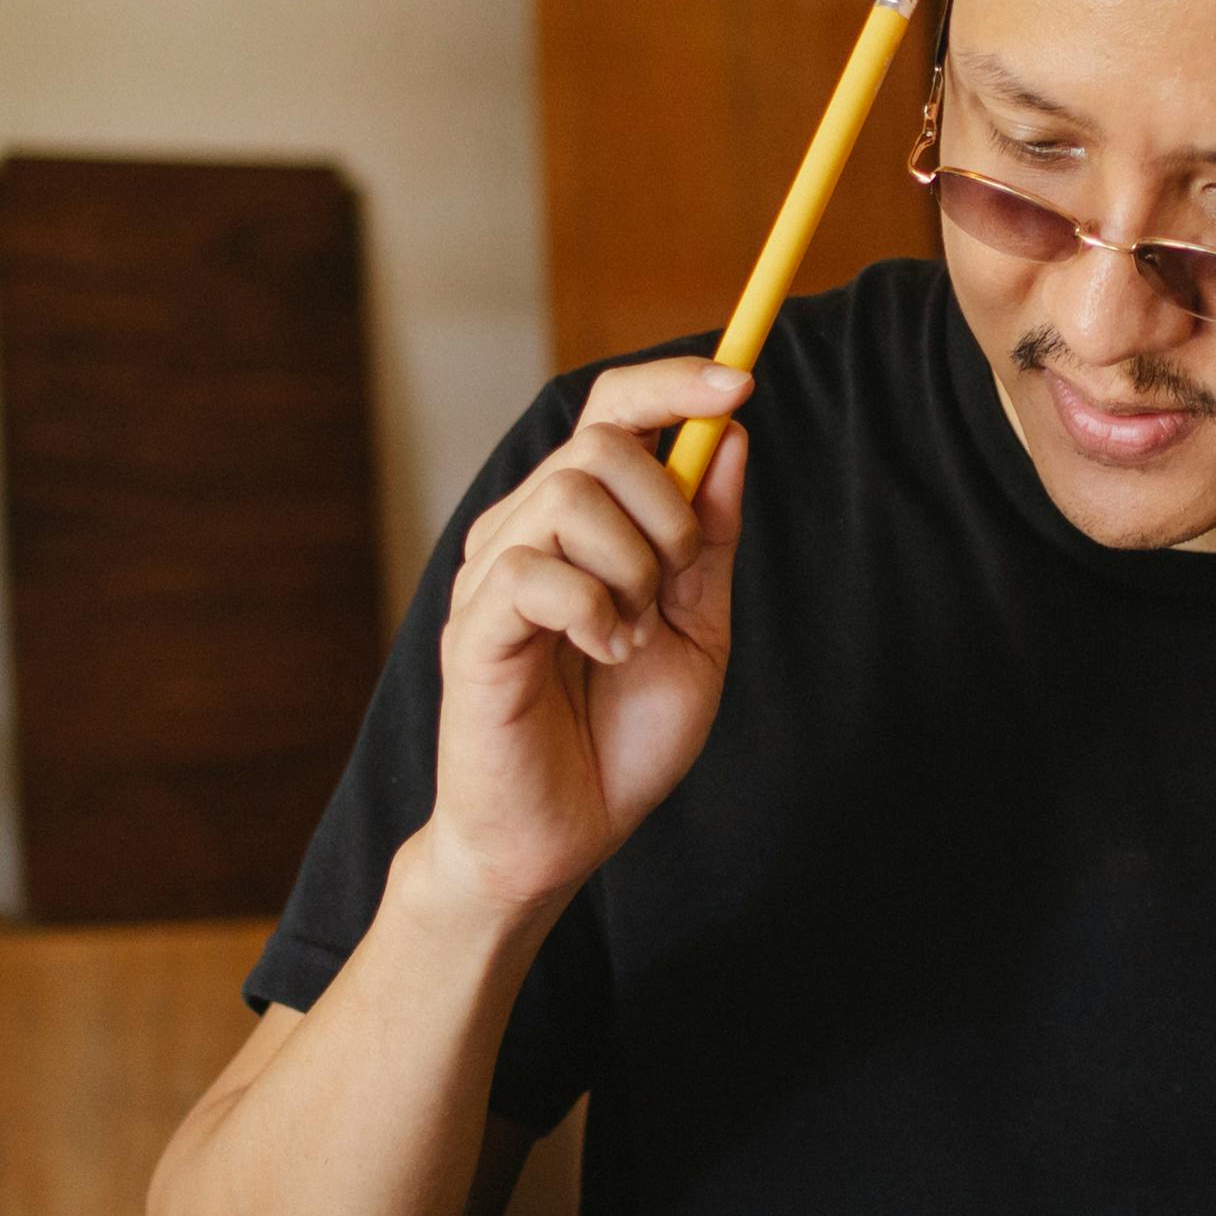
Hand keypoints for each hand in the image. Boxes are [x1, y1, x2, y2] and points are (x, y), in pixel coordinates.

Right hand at [416, 357, 751, 915]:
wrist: (563, 836)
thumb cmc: (619, 737)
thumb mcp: (697, 626)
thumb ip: (708, 537)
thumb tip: (730, 433)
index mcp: (579, 521)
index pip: (613, 410)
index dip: (674, 382)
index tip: (741, 380)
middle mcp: (525, 528)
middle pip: (601, 443)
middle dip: (668, 511)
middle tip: (670, 590)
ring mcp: (491, 574)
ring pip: (571, 496)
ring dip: (632, 569)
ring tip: (628, 637)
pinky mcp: (474, 628)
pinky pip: (536, 571)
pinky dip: (593, 612)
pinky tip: (601, 655)